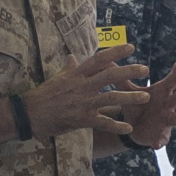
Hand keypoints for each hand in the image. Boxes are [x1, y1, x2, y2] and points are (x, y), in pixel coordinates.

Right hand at [23, 46, 149, 138]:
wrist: (30, 113)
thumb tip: (73, 56)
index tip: (131, 47)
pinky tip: (129, 128)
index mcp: (77, 74)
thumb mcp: (57, 77)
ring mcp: (82, 102)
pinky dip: (116, 125)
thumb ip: (69, 68)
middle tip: (146, 70)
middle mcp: (81, 85)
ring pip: (110, 97)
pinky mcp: (81, 119)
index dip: (116, 52)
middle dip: (129, 71)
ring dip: (129, 97)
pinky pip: (102, 122)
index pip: (99, 59)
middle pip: (109, 75)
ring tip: (145, 97)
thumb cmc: (43, 94)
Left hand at [127, 61, 175, 149]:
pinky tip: (156, 145)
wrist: (133, 126)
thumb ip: (120, 77)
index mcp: (162, 91)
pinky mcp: (161, 136)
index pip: (173, 80)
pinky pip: (163, 139)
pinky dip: (161, 141)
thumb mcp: (127, 91)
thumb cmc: (135, 103)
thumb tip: (105, 61)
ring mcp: (166, 120)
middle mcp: (168, 105)